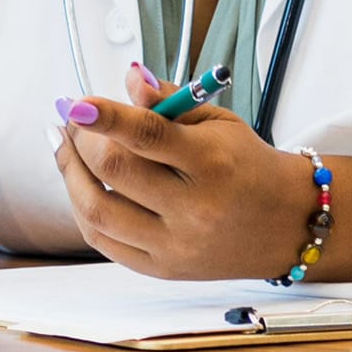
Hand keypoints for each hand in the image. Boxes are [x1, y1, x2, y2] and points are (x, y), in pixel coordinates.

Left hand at [54, 63, 323, 280]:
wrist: (285, 223)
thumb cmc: (248, 165)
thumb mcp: (220, 122)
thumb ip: (171, 101)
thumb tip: (128, 82)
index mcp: (212, 163)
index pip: (150, 136)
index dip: (108, 117)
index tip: (77, 103)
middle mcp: (193, 208)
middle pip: (116, 170)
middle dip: (82, 139)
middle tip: (74, 116)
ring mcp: (174, 244)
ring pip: (97, 210)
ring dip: (71, 173)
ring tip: (66, 146)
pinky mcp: (161, 269)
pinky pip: (103, 240)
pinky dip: (83, 208)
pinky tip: (80, 183)